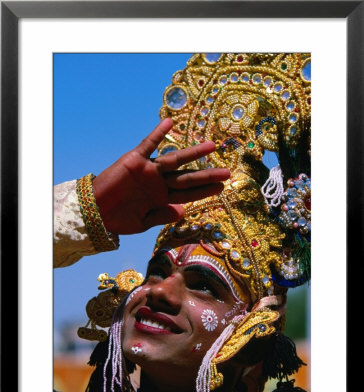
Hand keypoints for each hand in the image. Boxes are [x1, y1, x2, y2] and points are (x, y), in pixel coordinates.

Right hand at [92, 118, 229, 233]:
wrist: (95, 213)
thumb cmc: (118, 220)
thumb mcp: (143, 223)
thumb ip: (163, 216)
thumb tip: (183, 211)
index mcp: (162, 198)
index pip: (188, 193)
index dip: (205, 190)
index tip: (222, 188)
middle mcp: (159, 183)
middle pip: (188, 178)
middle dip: (207, 176)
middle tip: (227, 172)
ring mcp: (148, 171)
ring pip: (175, 160)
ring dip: (193, 153)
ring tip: (211, 147)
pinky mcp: (134, 161)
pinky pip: (148, 145)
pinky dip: (158, 134)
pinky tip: (170, 124)